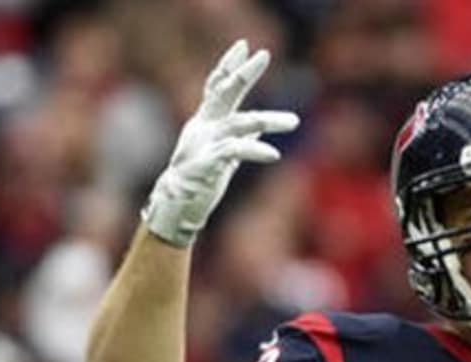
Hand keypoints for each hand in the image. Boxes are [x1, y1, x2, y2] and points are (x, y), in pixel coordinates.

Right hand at [142, 39, 299, 246]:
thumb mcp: (224, 154)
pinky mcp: (205, 164)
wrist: (176, 206)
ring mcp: (203, 144)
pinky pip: (233, 152)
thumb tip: (258, 129)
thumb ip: (240, 138)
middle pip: (224, 92)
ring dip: (267, 120)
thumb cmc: (201, 179)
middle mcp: (203, 127)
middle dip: (243, 73)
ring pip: (238, 124)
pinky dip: (254, 150)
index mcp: (206, 122)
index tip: (244, 46)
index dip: (229, 66)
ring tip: (293, 121)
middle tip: (264, 55)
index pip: (217, 86)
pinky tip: (274, 154)